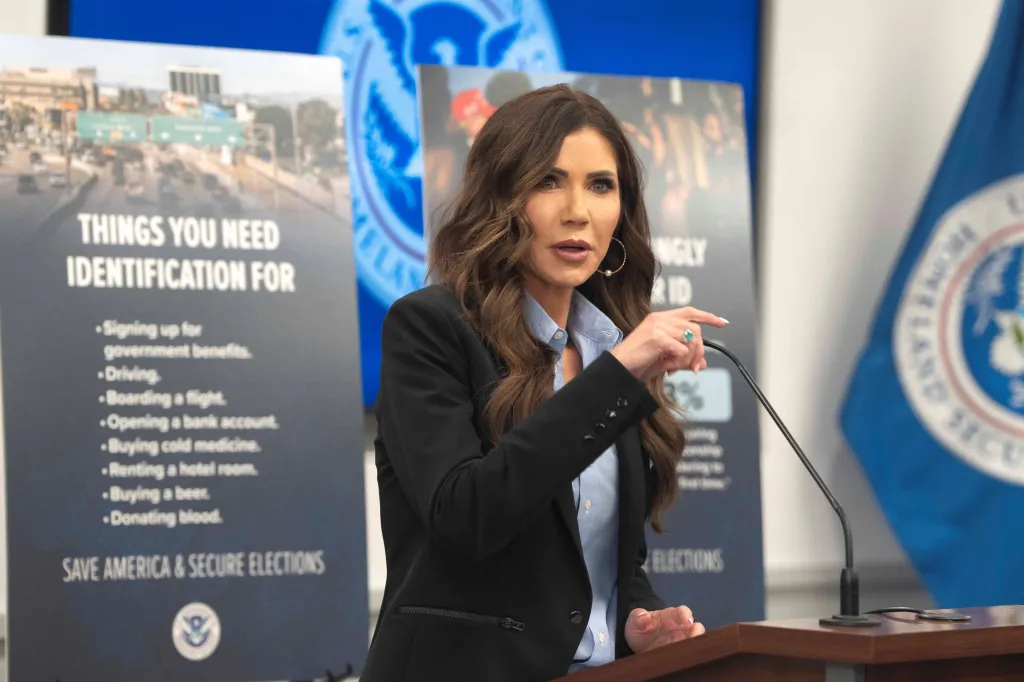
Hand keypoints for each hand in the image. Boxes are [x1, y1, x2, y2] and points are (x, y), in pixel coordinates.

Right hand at [610, 307, 726, 380]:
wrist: (620, 368)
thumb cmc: (639, 362)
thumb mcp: (666, 359)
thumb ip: (684, 357)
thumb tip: (703, 363)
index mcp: (661, 318)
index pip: (690, 311)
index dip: (707, 317)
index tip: (722, 323)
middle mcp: (660, 319)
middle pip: (695, 330)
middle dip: (699, 350)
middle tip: (694, 367)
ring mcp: (658, 326)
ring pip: (691, 340)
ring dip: (689, 358)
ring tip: (675, 368)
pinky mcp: (657, 338)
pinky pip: (682, 350)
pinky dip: (679, 363)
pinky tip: (669, 368)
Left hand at [624, 606, 705, 653]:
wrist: (639, 645)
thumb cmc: (640, 628)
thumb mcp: (634, 621)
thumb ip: (637, 617)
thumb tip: (644, 616)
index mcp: (670, 616)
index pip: (682, 612)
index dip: (685, 615)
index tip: (687, 620)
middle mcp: (681, 629)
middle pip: (695, 628)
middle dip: (696, 632)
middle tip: (694, 636)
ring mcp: (682, 642)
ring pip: (695, 642)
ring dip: (695, 645)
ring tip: (691, 650)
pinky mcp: (681, 655)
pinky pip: (689, 655)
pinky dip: (689, 657)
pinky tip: (684, 660)